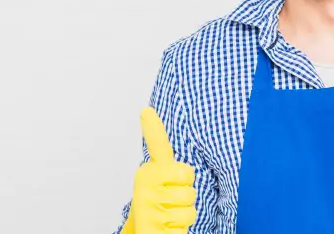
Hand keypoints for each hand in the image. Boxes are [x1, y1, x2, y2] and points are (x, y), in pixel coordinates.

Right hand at [122, 108, 196, 233]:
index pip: (156, 146)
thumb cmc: (158, 205)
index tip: (146, 110)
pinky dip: (178, 232)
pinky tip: (166, 229)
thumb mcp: (163, 182)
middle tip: (172, 201)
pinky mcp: (150, 227)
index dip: (153, 128)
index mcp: (149, 171)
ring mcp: (147, 206)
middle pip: (190, 184)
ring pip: (191, 209)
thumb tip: (156, 125)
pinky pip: (183, 228)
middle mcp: (145, 185)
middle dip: (188, 195)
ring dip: (184, 216)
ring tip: (168, 216)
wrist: (142, 230)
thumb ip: (170, 166)